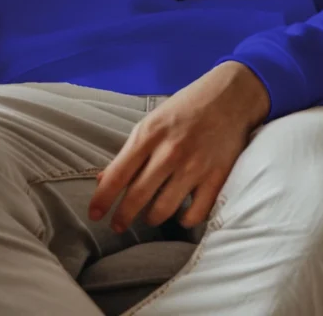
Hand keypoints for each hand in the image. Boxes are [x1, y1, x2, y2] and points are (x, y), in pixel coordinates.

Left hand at [88, 61, 269, 232]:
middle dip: (123, 216)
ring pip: (164, 209)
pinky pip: (195, 213)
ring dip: (152, 218)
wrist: (229, 96)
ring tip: (149, 216)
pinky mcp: (217, 177)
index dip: (103, 198)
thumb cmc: (185, 108)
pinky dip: (184, 219)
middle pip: (138, 196)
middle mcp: (170, 152)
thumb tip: (104, 179)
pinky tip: (179, 214)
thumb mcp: (151, 122)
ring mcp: (194, 166)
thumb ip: (130, 151)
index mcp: (149, 134)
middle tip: (117, 226)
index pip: (118, 174)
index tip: (93, 214)